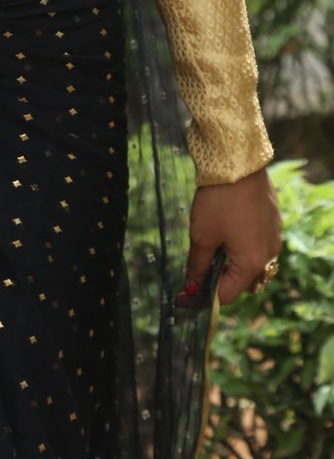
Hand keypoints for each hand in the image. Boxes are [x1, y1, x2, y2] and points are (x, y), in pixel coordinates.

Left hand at [177, 165, 281, 308]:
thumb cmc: (218, 201)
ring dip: (232, 259)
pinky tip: (226, 224)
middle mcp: (269, 254)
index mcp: (252, 263)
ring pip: (251, 260)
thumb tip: (191, 289)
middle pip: (242, 280)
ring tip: (212, 240)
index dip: (205, 296)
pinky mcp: (273, 220)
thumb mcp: (201, 235)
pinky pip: (258, 241)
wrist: (238, 162)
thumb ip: (197, 265)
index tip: (185, 293)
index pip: (228, 295)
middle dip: (220, 277)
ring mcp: (274, 236)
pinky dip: (242, 242)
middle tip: (198, 261)